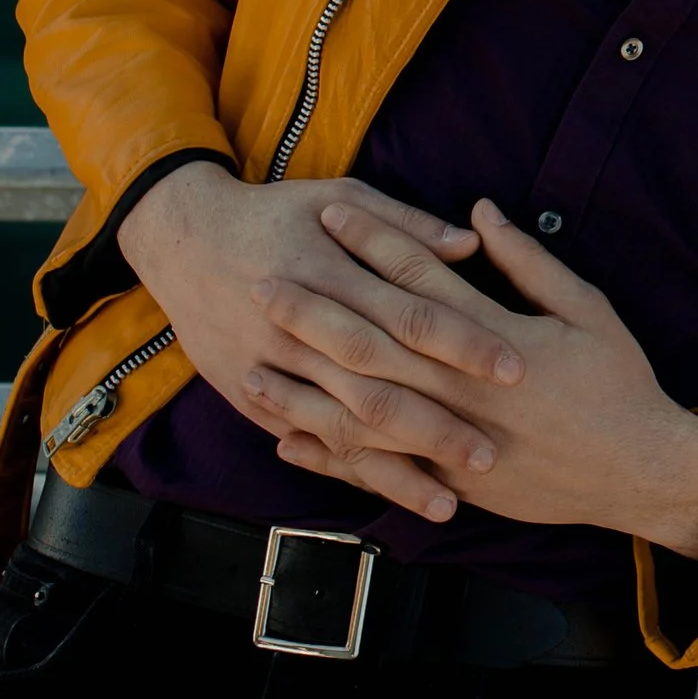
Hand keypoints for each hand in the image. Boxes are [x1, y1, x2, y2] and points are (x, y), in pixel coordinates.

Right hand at [117, 162, 513, 515]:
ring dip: (396, 467)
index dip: (464, 343)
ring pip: (342, 426)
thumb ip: (405, 226)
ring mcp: (271, 368)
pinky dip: (343, 471)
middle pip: (381, 383)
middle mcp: (301, 329)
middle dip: (438, 424)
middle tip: (493, 454)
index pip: (412, 315)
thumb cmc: (275, 213)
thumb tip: (471, 242)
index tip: (515, 369)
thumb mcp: (340, 197)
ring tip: (450, 501)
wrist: (182, 237)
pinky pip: (303, 440)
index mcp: (331, 274)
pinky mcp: (248, 396)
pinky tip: (382, 496)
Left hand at [243, 198, 697, 559]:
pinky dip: (330, 456)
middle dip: (317, 310)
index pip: (420, 279)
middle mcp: (465, 390)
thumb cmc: (619, 382)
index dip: (374, 243)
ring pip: (363, 411)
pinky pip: (378, 469)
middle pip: (375, 343)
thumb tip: (480, 214)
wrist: (637, 469)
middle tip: (264, 280)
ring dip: (305, 386)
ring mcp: (454, 441)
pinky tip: (288, 440)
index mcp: (498, 340)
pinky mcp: (452, 483)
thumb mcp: (588, 309)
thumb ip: (530, 263)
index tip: (332, 214)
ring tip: (253, 362)